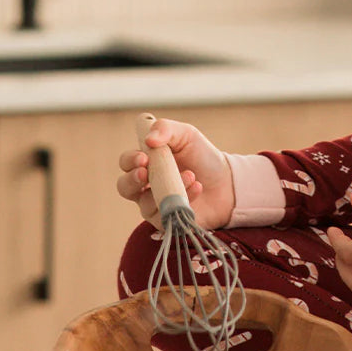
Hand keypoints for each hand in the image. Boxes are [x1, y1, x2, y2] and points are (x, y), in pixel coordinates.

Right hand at [117, 118, 235, 231]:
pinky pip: (165, 216)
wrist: (227, 182)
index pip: (126, 162)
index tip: (143, 157)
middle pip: (124, 187)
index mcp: (147, 162)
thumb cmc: (202, 157)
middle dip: (132, 180)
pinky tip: (197, 188)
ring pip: (145, 204)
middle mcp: (146, 185)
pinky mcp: (168, 221)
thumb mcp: (187, 135)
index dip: (130, 161)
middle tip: (146, 173)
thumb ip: (166, 129)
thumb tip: (149, 139)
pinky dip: (182, 200)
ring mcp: (155, 205)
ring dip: (167, 189)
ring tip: (191, 175)